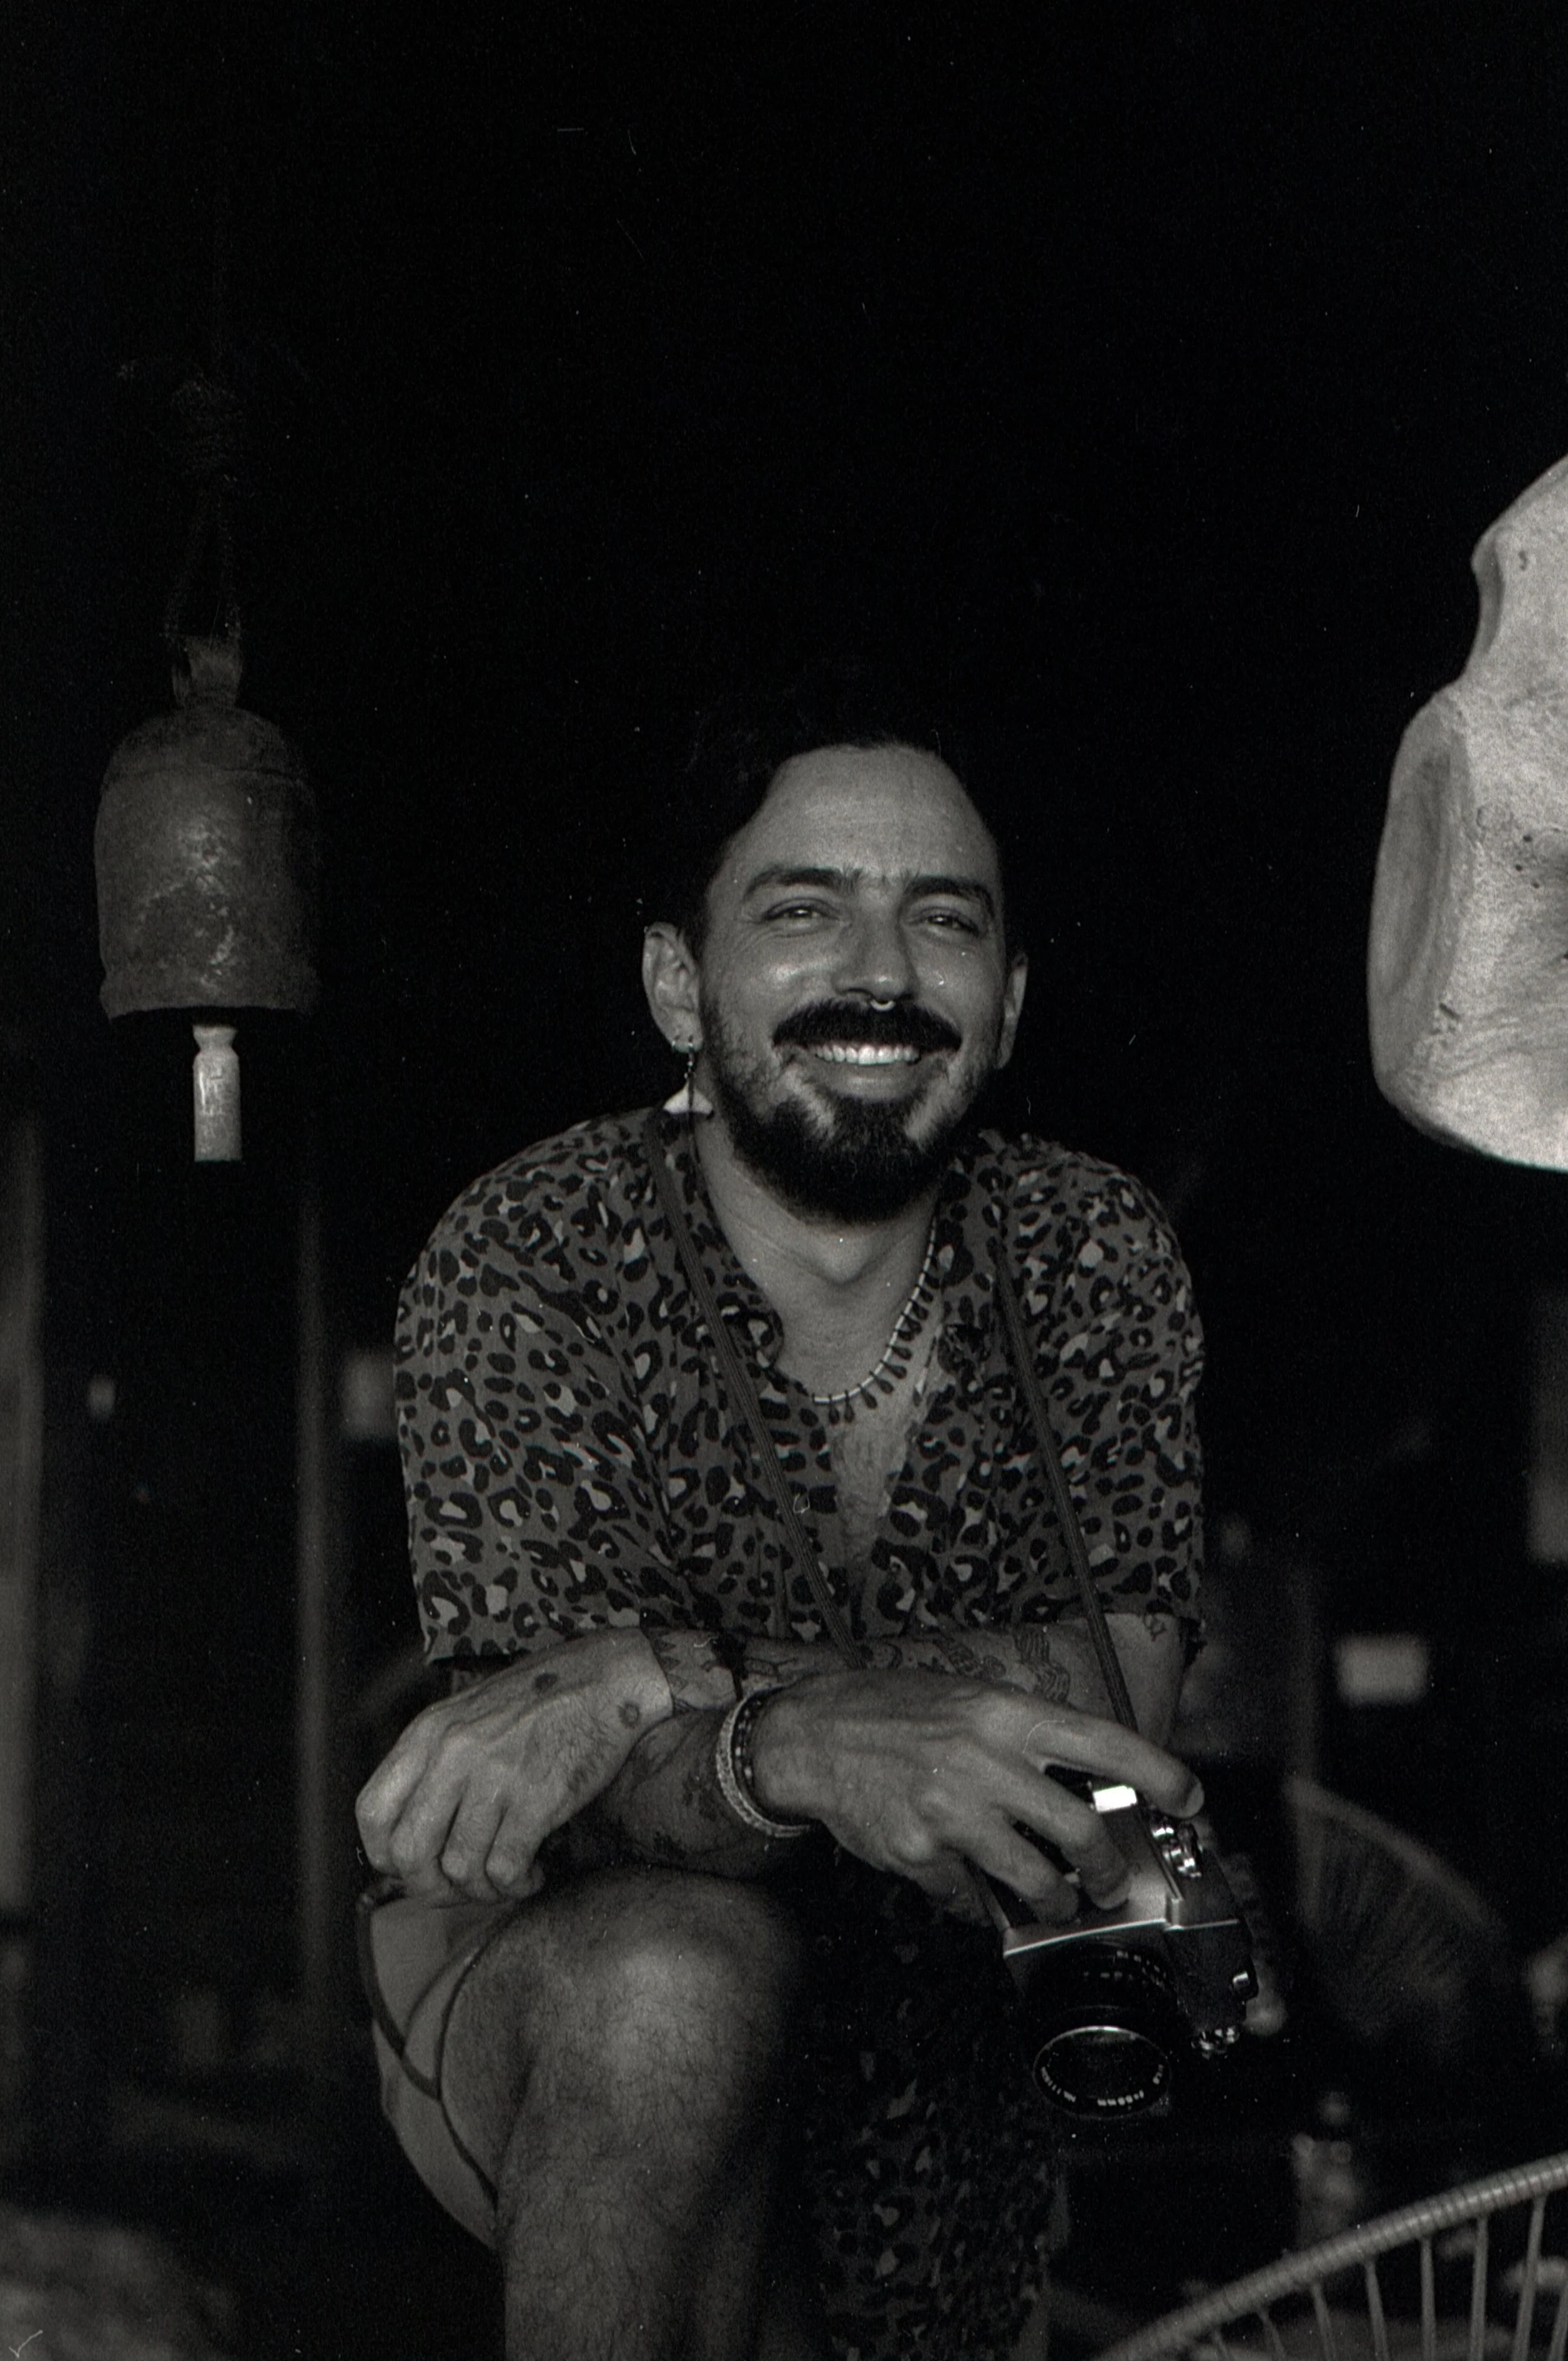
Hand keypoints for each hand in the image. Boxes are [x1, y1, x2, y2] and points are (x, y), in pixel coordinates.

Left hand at [355, 1630, 672, 1903]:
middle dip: (432, 1886)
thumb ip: (436, 1763)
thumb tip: (415, 1835)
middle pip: (409, 1852)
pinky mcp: (536, 1798)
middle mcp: (454, 1754)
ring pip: (459, 1868)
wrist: (607, 1679)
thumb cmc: (541, 1701)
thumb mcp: (469, 1716)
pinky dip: (516, 1885)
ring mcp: (494, 1776)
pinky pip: (505, 1869)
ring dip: (482, 1889)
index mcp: (430, 1733)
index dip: (386, 1855)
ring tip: (504, 1878)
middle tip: (462, 1887)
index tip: (413, 1866)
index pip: (372, 1812)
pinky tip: (531, 1873)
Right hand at [750, 1670, 1203, 1920]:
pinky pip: (971, 1898)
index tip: (1190, 1799)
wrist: (812, 1735)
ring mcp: (952, 1811)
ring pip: (1038, 1880)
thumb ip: (1026, 1737)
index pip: (1104, 1742)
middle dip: (1109, 1871)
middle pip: (1081, 1830)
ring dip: (1058, 1901)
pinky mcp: (921, 1854)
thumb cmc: (896, 1712)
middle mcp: (985, 1760)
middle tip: (1109, 1882)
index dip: (1160, 1773)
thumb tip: (1087, 1783)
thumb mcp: (970, 1700)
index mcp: (1006, 1714)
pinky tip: (970, 1886)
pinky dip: (979, 1903)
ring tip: (1055, 1900)